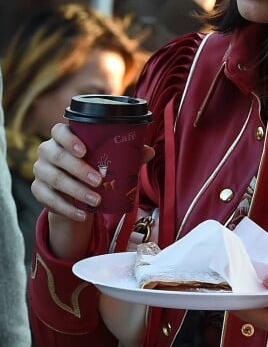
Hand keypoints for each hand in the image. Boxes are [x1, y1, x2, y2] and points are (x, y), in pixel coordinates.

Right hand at [30, 122, 154, 259]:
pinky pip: (49, 200)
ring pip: (54, 179)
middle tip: (99, 180)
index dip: (69, 140)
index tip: (85, 150)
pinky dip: (68, 209)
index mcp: (62, 137)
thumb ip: (127, 152)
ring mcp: (40, 171)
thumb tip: (149, 151)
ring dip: (76, 191)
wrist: (75, 190)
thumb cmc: (93, 165)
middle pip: (57, 157)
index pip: (59, 131)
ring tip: (96, 200)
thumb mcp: (108, 158)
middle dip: (79, 169)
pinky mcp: (38, 191)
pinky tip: (83, 214)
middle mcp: (47, 151)